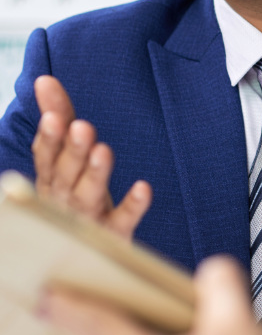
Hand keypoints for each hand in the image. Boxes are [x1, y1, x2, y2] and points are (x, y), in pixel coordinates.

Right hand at [32, 75, 150, 238]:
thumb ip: (59, 117)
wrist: (82, 255)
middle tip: (83, 128)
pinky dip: (131, 206)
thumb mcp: (66, 156)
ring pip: (89, 196)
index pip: (47, 157)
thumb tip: (45, 79)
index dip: (49, 139)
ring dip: (96, 174)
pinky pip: (122, 222)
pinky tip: (143, 189)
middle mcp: (64, 201)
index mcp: (52, 180)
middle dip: (73, 152)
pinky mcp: (113, 237)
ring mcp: (87, 221)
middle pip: (67, 175)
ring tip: (104, 151)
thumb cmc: (73, 196)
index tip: (55, 118)